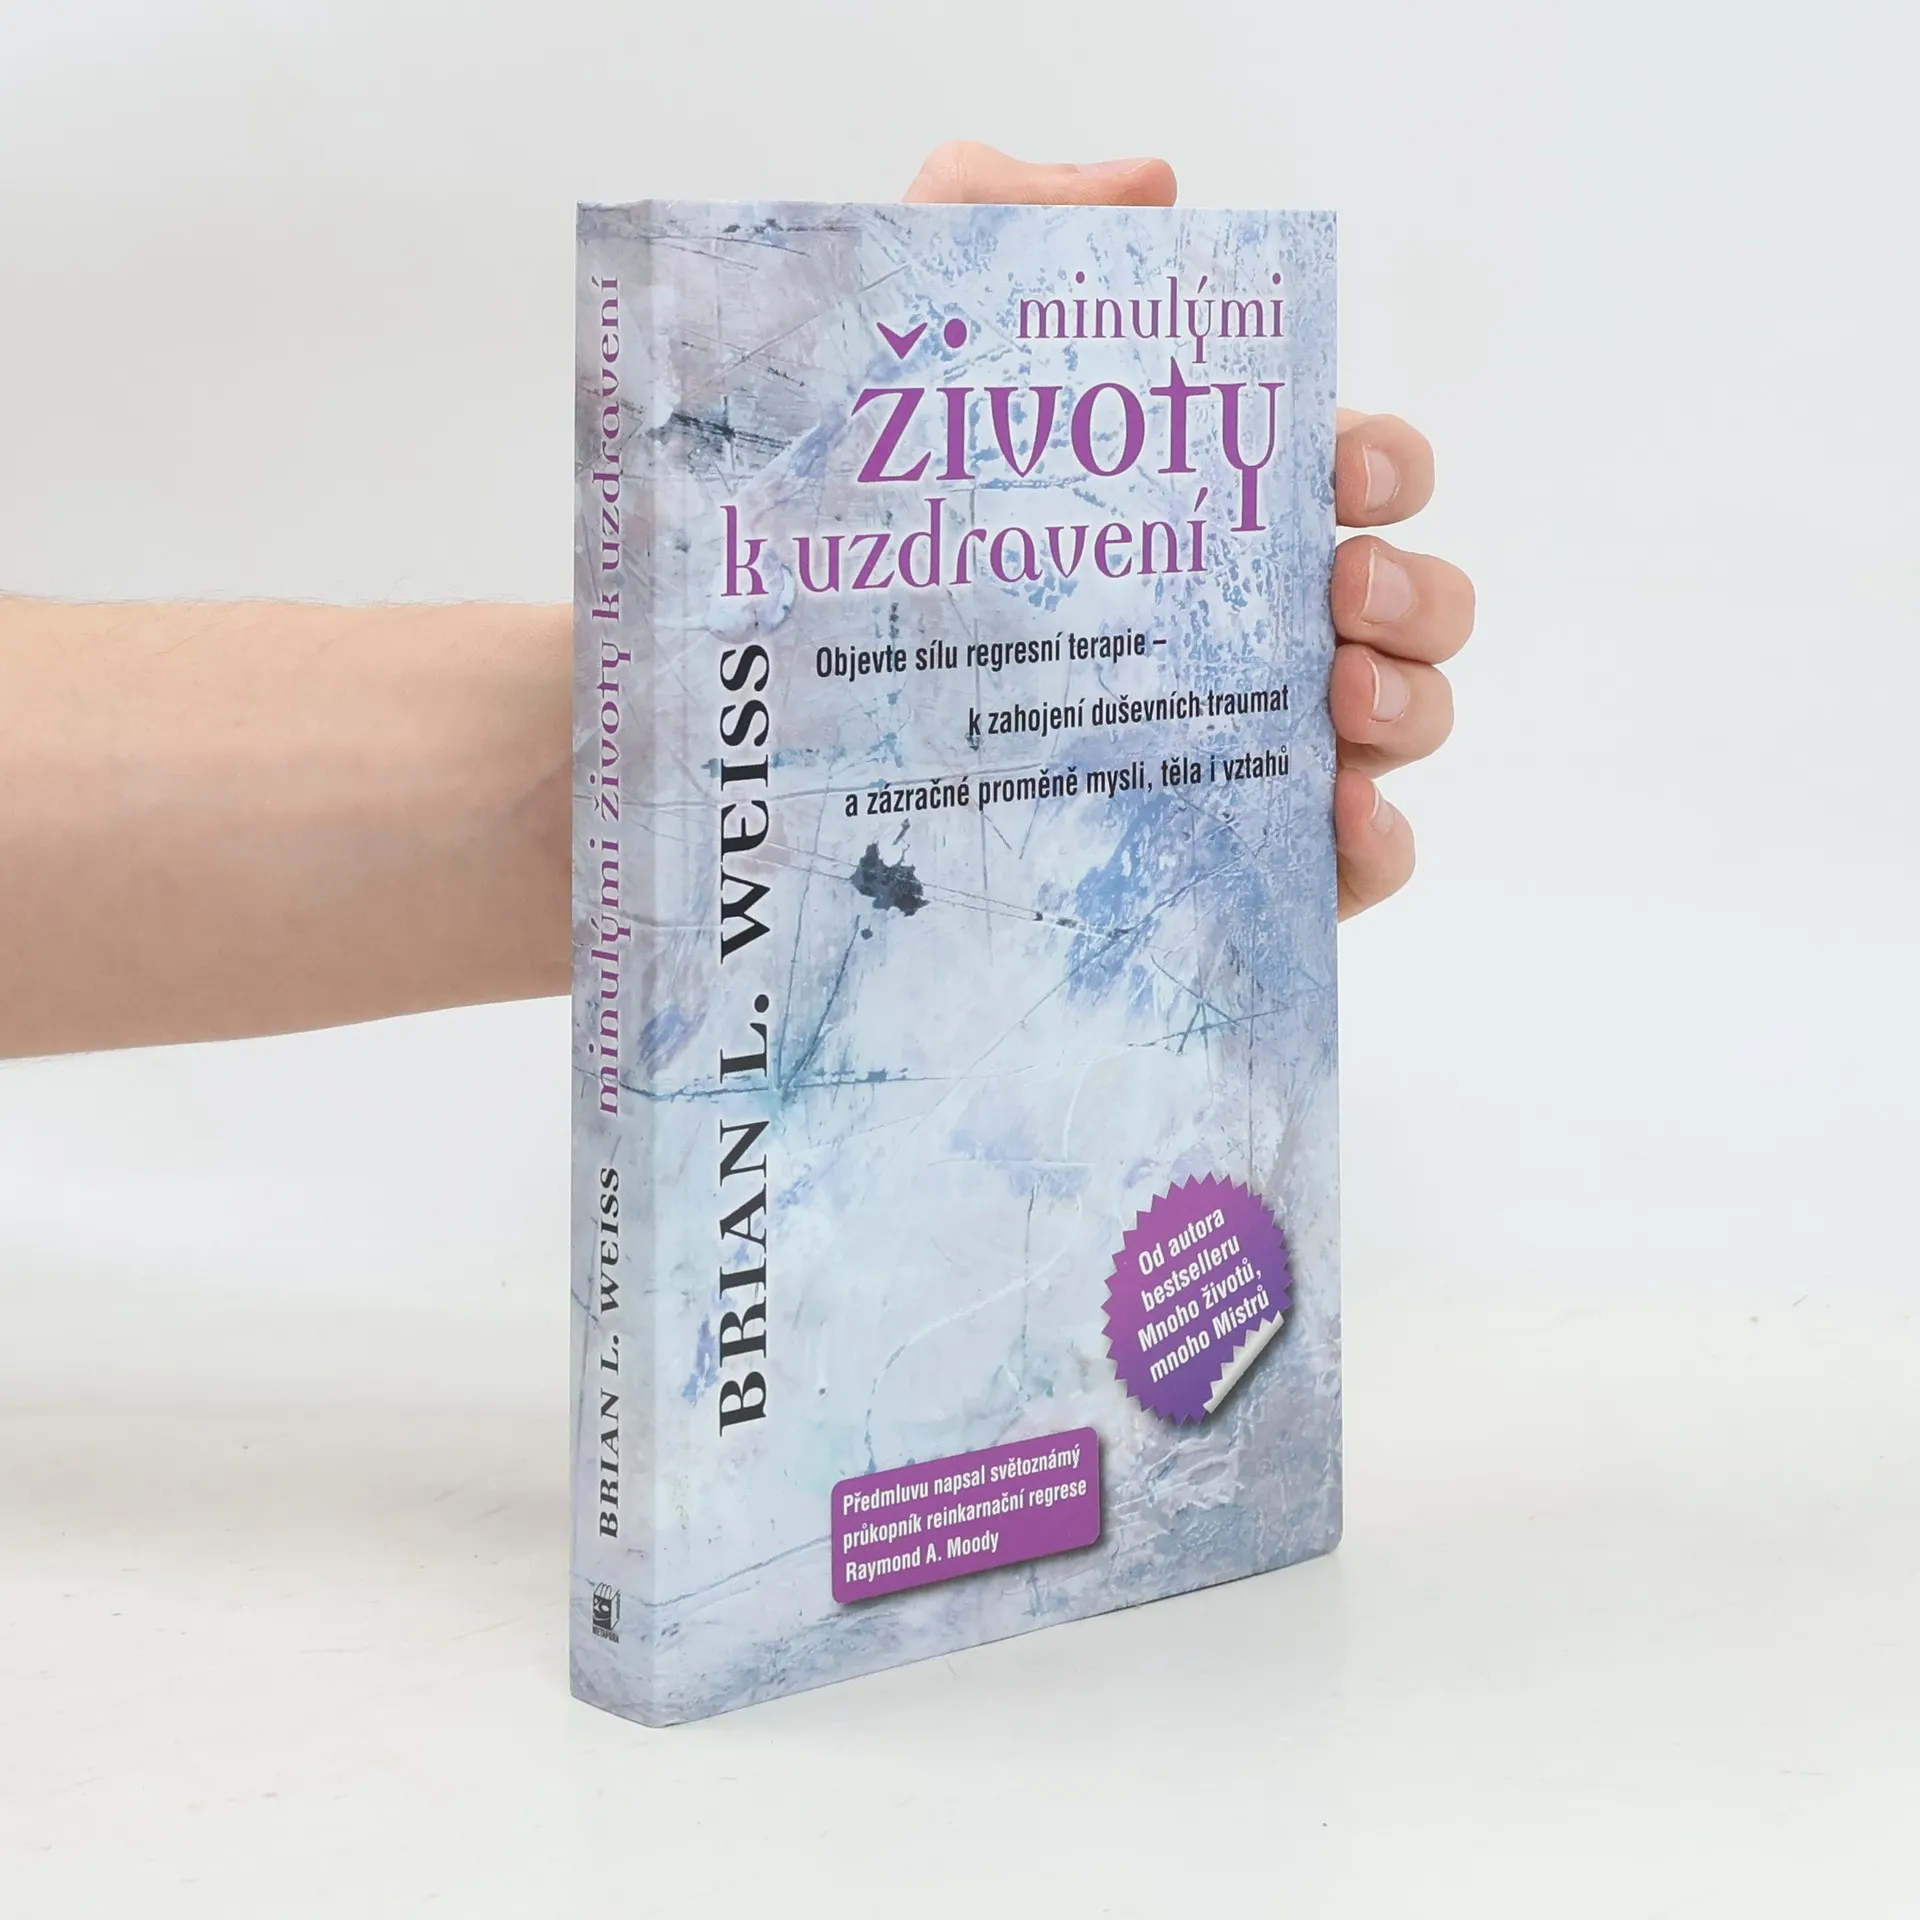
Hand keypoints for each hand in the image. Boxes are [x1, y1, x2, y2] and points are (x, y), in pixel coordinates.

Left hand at [906, 142, 1473, 918]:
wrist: (747, 693)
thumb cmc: (830, 524)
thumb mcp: (897, 345)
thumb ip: (1003, 215)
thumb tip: (1160, 185)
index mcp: (1203, 516)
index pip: (1352, 475)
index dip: (1383, 465)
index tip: (1337, 472)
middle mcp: (1239, 628)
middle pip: (1410, 600)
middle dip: (1413, 588)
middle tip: (1335, 588)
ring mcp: (1240, 748)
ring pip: (1405, 719)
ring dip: (1412, 701)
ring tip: (1336, 693)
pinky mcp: (1219, 862)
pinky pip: (1353, 865)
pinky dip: (1379, 843)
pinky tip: (1336, 816)